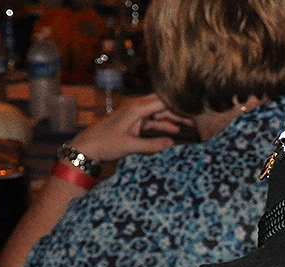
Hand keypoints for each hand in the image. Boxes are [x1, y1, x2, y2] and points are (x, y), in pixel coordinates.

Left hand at [69, 94, 193, 163]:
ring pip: (159, 113)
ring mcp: (135, 115)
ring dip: (173, 118)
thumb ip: (152, 145)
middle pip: (162, 104)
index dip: (178, 102)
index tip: (195, 105)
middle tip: (197, 115)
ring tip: (191, 125)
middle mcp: (136, 108)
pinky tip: (175, 132)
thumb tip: (172, 144)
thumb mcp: (130, 146)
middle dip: (179, 109)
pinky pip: (153, 121)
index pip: (162, 100)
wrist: (87, 147)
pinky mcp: (134, 123)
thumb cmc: (105, 143)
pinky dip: (163, 126)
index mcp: (136, 108)